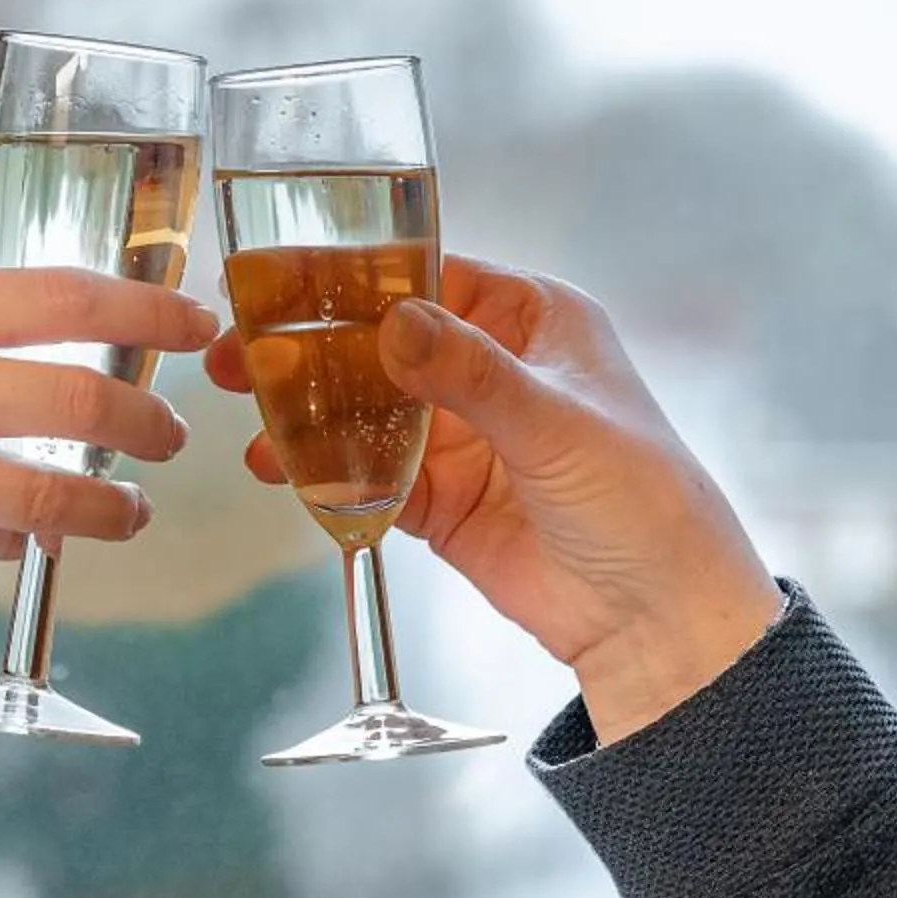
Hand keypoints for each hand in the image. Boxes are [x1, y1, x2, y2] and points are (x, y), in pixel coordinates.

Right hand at [0, 269, 218, 658]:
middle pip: (84, 398)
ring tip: (126, 512)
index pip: (64, 294)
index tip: (198, 320)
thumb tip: (36, 358)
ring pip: (53, 495)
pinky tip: (18, 542)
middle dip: (147, 424)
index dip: (149, 307)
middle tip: (169, 437)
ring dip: (108, 508)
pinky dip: (12, 544)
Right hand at [207, 257, 780, 743]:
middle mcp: (492, 367)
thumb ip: (470, 374)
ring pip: (366, 410)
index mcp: (533, 320)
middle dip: (311, 349)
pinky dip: (325, 474)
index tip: (282, 281)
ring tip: (250, 422)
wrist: (657, 619)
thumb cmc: (642, 500)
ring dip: (308, 415)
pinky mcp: (441, 500)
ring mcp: (463, 436)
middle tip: (239, 354)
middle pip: (382, 344)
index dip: (354, 280)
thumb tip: (394, 322)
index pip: (430, 278)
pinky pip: (370, 475)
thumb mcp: (557, 423)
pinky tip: (279, 471)